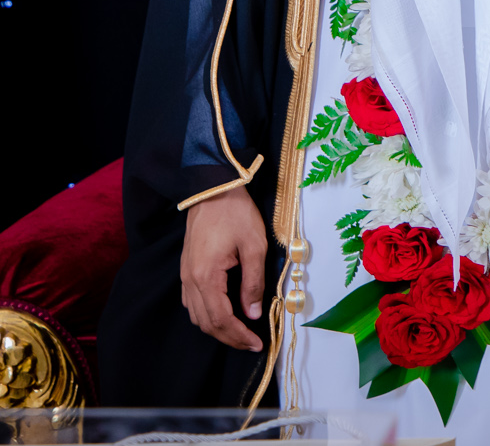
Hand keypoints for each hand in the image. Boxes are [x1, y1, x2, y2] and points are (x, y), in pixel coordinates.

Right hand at [180, 187, 269, 352]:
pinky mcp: (187, 270)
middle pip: (206, 323)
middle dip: (229, 338)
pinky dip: (207, 315)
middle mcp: (190, 281)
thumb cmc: (236, 215)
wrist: (212, 191)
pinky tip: (224, 315)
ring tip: (240, 333)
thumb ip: (253, 282)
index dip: (239, 335)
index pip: (221, 319)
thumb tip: (253, 313)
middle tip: (251, 344)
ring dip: (217, 329)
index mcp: (206, 277)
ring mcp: (185, 276)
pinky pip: (192, 303)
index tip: (257, 344)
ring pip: (197, 316)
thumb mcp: (254, 247)